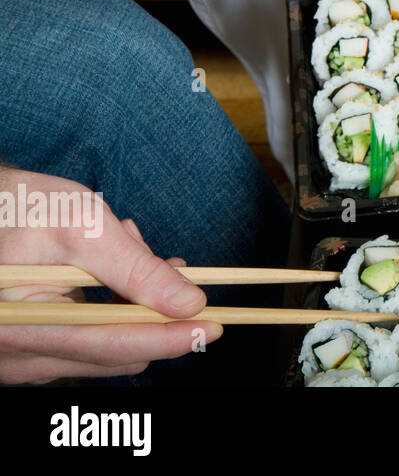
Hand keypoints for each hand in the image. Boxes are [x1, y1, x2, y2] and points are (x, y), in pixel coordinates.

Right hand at [0, 169, 221, 383]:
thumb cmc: (21, 207)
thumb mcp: (83, 226)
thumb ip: (136, 268)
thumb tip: (188, 302)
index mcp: (21, 325)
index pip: (110, 345)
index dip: (168, 338)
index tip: (213, 326)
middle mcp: (18, 354)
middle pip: (113, 353)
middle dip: (154, 312)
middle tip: (175, 268)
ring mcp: (25, 356)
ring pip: (108, 347)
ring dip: (136, 306)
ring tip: (130, 250)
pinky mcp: (36, 347)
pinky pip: (90, 340)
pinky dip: (116, 308)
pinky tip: (118, 269)